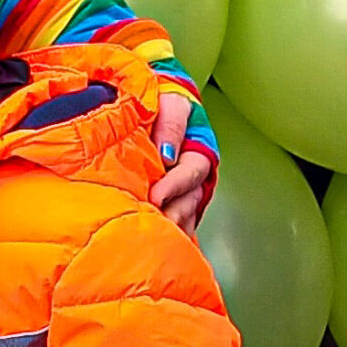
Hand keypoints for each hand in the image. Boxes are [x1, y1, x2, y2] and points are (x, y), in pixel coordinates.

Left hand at [150, 86, 215, 228]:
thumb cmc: (160, 99)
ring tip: (153, 241)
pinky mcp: (170, 201)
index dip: (175, 185)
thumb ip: (170, 124)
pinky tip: (155, 247)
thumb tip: (166, 155)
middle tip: (153, 226)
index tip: (155, 196)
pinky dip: (167, 234)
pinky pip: (175, 222)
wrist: (149, 101)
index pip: (190, 172)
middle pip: (189, 201)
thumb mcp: (169, 101)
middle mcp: (194, 175)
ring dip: (170, 228)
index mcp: (197, 150)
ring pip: (184, 216)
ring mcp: (184, 191)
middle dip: (174, 215)